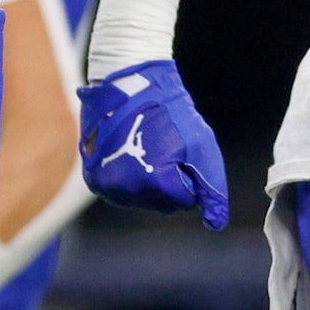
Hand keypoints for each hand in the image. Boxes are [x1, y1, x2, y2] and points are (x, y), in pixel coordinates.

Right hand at [78, 59, 228, 229]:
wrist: (129, 83)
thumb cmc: (171, 113)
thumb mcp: (202, 146)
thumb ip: (212, 189)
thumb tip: (216, 225)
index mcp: (157, 184)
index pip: (185, 200)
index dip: (187, 173)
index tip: (178, 148)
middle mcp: (128, 190)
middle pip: (162, 204)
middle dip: (168, 179)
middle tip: (161, 145)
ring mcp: (107, 186)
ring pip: (141, 200)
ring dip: (148, 179)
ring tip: (145, 147)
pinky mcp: (93, 179)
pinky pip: (120, 193)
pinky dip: (128, 178)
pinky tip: (128, 155)